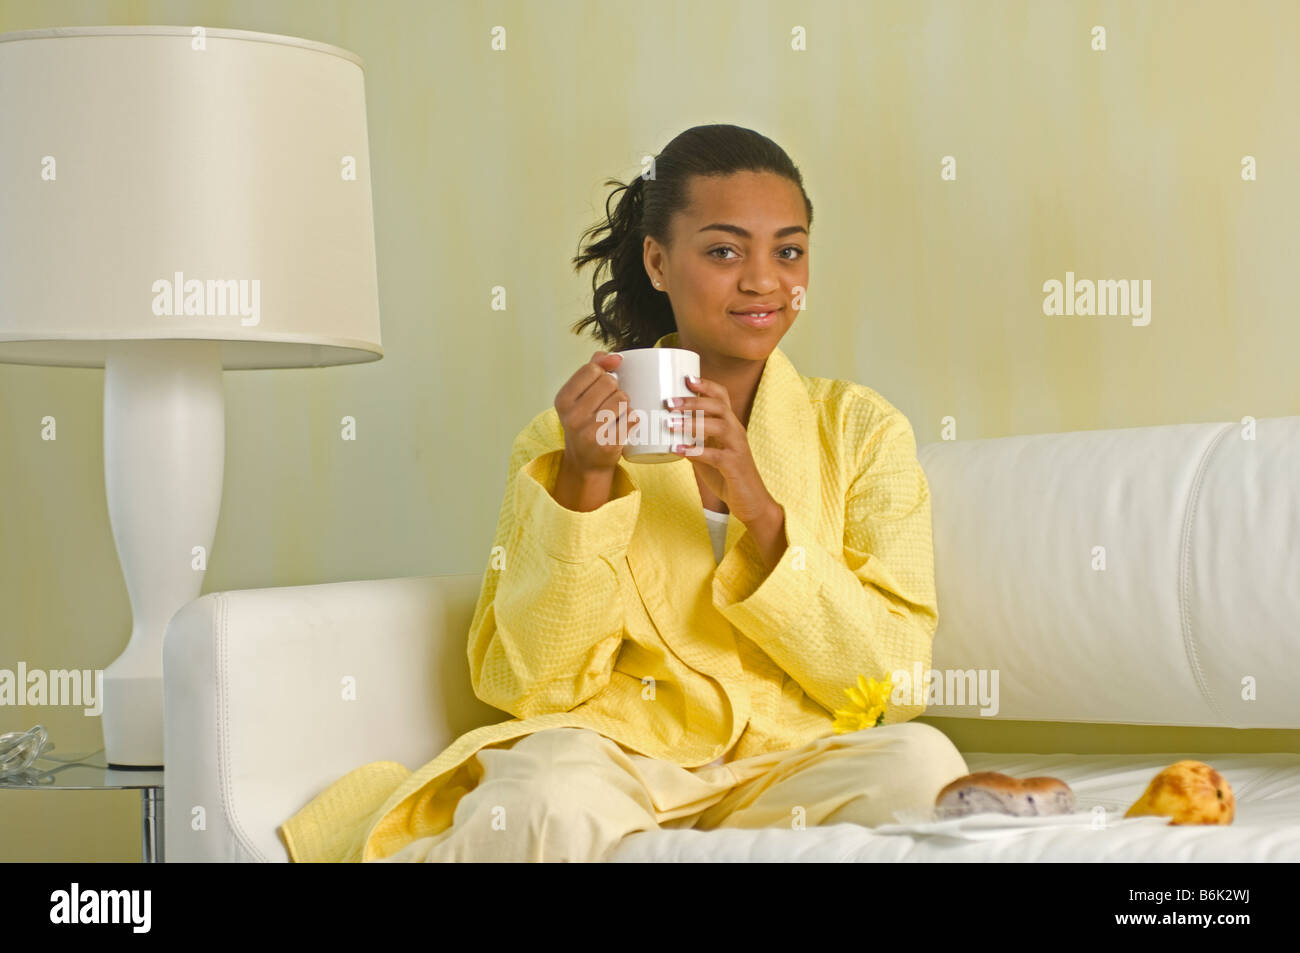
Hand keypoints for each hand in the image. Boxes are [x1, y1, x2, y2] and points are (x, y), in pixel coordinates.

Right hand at [554, 350, 638, 474]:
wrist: (585, 462)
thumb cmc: (585, 422)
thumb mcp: (579, 396)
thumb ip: (592, 369)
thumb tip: (615, 356)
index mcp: (563, 400)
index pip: (592, 369)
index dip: (603, 373)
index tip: (602, 385)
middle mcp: (572, 417)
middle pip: (610, 382)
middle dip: (615, 389)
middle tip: (608, 405)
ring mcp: (589, 433)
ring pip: (623, 398)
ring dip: (625, 404)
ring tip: (616, 416)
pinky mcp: (608, 446)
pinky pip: (633, 417)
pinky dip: (632, 420)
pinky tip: (621, 427)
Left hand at [667, 375, 778, 527]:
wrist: (751, 502)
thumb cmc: (728, 476)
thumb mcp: (708, 454)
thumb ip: (694, 442)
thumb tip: (669, 433)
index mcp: (730, 425)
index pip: (722, 397)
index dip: (706, 385)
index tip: (687, 378)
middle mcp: (736, 432)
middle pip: (718, 406)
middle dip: (693, 401)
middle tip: (669, 402)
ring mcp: (737, 448)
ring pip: (718, 426)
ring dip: (692, 422)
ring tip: (669, 423)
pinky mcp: (734, 466)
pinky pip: (715, 455)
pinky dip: (695, 450)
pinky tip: (678, 449)